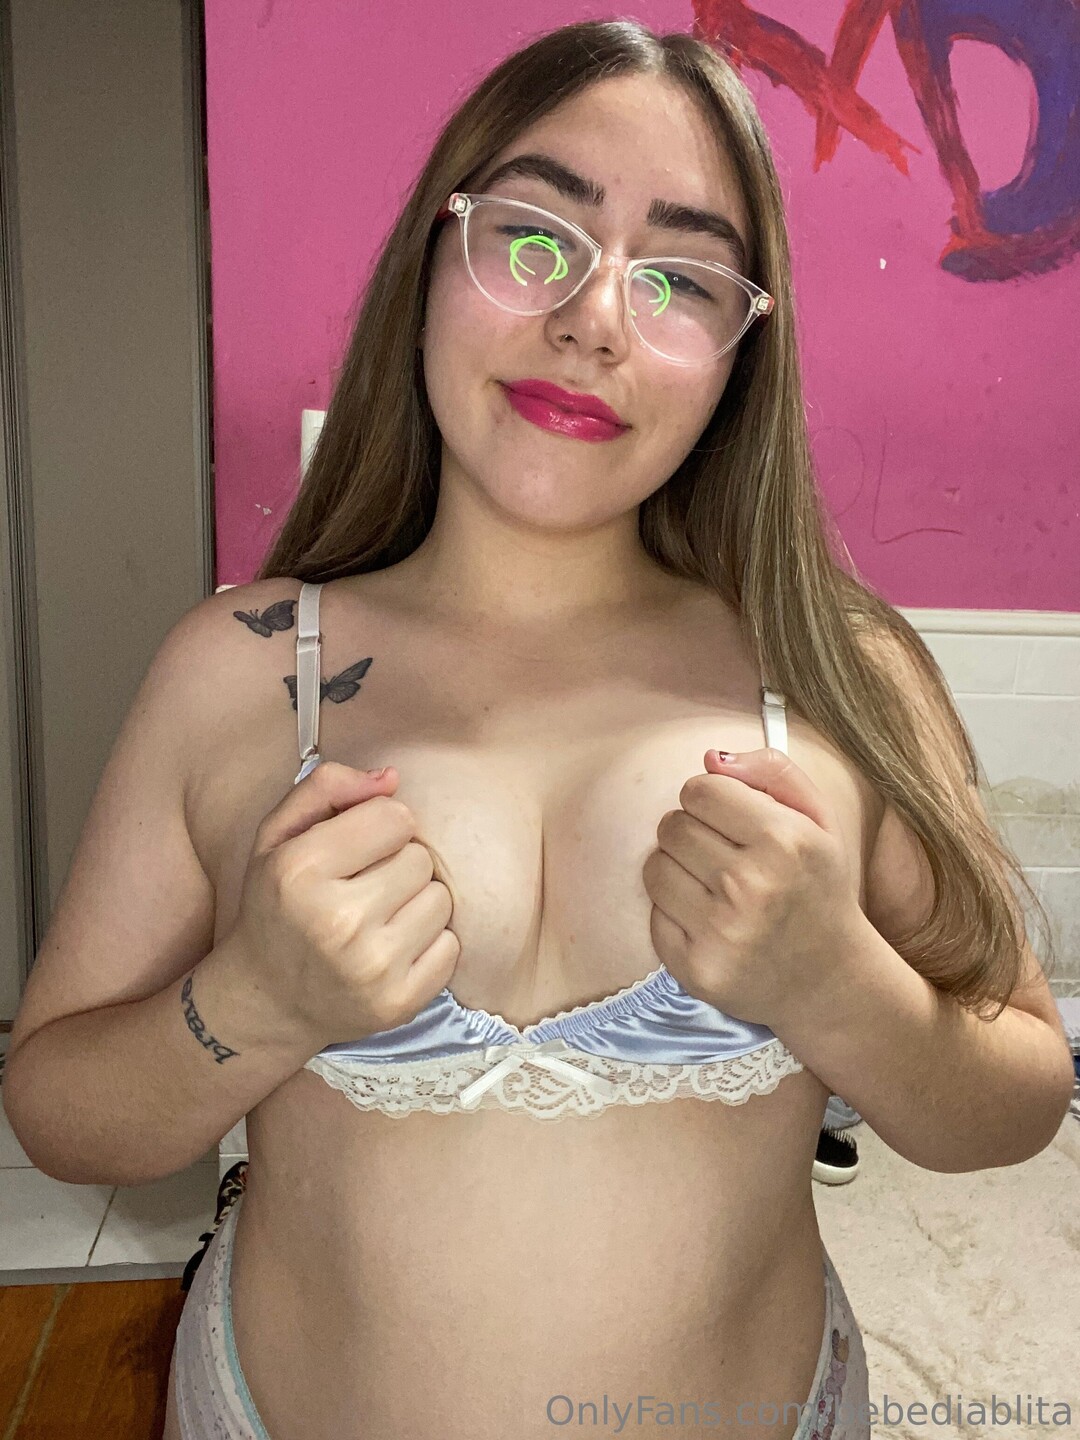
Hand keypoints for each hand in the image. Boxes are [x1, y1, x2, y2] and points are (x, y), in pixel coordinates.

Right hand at [230, 762, 460, 1049]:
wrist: (267, 1002)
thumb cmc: (277, 907)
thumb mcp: (278, 837)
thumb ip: (327, 788)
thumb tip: (391, 778)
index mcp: (300, 871)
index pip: (395, 817)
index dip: (381, 827)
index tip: (357, 849)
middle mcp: (336, 920)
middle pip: (421, 858)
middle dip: (398, 865)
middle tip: (365, 888)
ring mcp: (371, 968)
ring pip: (442, 900)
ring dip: (416, 903)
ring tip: (379, 918)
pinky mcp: (398, 1003)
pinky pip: (451, 946)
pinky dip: (429, 944)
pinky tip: (391, 949)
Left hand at [642, 747, 861, 1032]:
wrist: (830, 982)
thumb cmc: (818, 889)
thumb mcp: (819, 820)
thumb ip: (772, 772)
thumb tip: (710, 758)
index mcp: (785, 841)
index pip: (700, 790)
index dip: (710, 799)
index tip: (728, 817)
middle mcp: (752, 886)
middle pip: (671, 826)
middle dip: (690, 832)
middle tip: (721, 854)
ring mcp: (722, 932)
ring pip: (655, 868)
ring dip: (676, 870)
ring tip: (713, 886)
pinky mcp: (697, 968)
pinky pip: (654, 915)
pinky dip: (674, 913)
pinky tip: (710, 921)